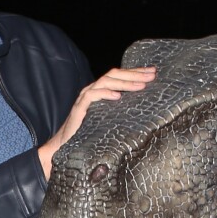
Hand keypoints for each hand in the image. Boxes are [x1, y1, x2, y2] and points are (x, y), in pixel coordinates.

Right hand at [38, 67, 155, 178]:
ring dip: (124, 83)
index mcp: (100, 91)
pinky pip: (92, 96)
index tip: (152, 72)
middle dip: (134, 74)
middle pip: (114, 75)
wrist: (64, 145)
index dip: (135, 72)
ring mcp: (85, 98)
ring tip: (140, 86)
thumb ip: (119, 110)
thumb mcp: (108, 118)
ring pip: (105, 82)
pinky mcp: (79, 108)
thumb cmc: (88, 133)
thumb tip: (144, 108)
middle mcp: (92, 90)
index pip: (119, 75)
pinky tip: (117, 96)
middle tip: (152, 75)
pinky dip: (105, 93)